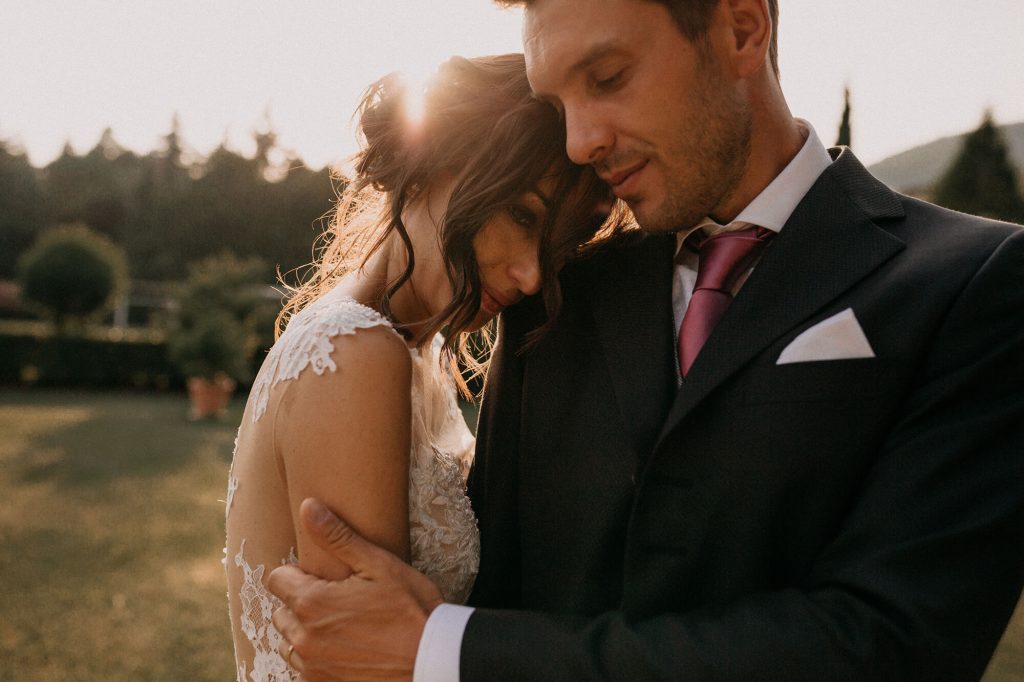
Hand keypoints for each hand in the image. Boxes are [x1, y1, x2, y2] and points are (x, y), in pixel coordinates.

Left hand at [268, 498, 444, 680]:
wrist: (433, 659)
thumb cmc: (411, 610)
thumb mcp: (378, 565)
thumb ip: (337, 537)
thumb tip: (307, 507)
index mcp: (311, 603)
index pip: (276, 579)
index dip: (299, 573)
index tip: (324, 576)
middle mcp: (304, 638)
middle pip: (281, 611)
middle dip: (302, 602)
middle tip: (339, 599)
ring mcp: (312, 667)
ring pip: (290, 642)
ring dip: (307, 631)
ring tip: (343, 625)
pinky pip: (305, 668)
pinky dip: (320, 657)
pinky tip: (348, 648)